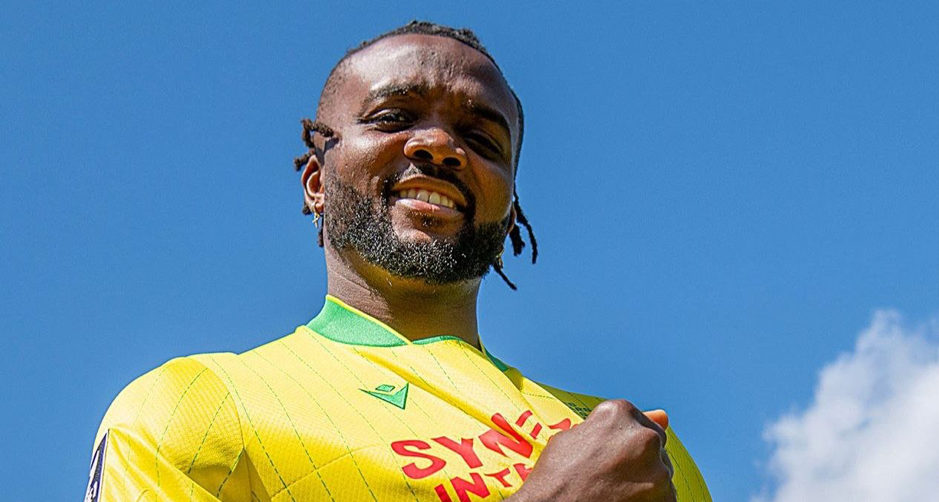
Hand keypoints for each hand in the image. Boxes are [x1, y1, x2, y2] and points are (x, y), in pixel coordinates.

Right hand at [510, 400, 675, 501]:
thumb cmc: (556, 476)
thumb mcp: (574, 438)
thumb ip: (617, 426)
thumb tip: (664, 415)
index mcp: (619, 413)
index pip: (640, 422)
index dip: (625, 443)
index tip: (612, 458)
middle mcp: (643, 436)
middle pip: (654, 445)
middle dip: (638, 459)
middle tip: (611, 477)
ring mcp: (656, 469)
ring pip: (661, 472)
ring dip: (644, 481)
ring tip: (613, 492)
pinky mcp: (664, 498)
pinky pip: (665, 497)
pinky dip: (649, 500)